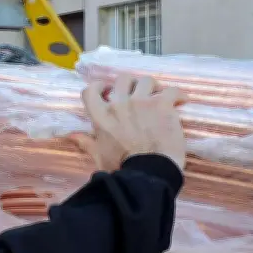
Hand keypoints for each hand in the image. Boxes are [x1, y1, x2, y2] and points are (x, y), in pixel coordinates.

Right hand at [72, 75, 186, 171]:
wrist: (148, 172)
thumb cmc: (121, 168)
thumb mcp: (99, 156)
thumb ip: (87, 142)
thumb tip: (72, 135)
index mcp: (101, 116)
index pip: (91, 90)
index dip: (99, 87)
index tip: (107, 91)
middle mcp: (120, 104)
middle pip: (122, 79)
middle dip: (129, 85)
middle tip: (136, 95)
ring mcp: (142, 102)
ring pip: (146, 80)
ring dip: (152, 88)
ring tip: (157, 97)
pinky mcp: (163, 105)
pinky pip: (172, 90)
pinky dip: (177, 95)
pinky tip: (180, 101)